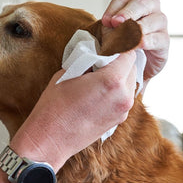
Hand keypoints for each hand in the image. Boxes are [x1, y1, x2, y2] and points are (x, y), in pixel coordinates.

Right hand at [10, 52, 136, 170]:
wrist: (49, 140)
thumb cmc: (54, 106)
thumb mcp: (68, 73)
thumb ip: (88, 60)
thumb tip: (97, 51)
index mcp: (112, 80)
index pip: (128, 52)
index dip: (119, 44)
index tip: (108, 42)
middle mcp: (123, 96)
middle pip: (132, 67)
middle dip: (119, 60)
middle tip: (102, 56)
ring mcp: (122, 111)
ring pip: (129, 83)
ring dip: (118, 75)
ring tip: (98, 75)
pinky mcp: (118, 121)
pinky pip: (123, 98)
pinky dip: (115, 90)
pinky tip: (97, 91)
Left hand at [101, 0, 168, 81]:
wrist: (136, 62)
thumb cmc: (123, 41)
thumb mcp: (112, 31)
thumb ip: (111, 26)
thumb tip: (111, 23)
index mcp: (135, 0)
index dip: (114, 7)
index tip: (105, 22)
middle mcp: (151, 7)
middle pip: (141, 3)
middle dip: (127, 13)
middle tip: (115, 23)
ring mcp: (160, 22)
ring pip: (152, 20)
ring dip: (136, 28)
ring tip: (124, 37)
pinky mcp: (164, 40)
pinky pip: (157, 38)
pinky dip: (145, 42)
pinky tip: (135, 46)